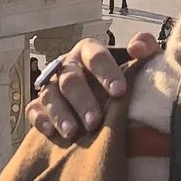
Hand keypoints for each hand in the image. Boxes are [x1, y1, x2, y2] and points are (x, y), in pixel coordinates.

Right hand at [27, 33, 156, 142]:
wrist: (108, 102)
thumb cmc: (125, 81)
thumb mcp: (141, 64)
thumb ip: (146, 50)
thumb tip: (136, 47)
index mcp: (89, 51)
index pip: (95, 56)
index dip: (106, 73)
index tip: (119, 92)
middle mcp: (68, 65)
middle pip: (70, 79)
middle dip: (82, 100)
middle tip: (94, 121)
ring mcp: (52, 85)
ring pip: (50, 95)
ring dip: (60, 113)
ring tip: (72, 132)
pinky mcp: (40, 105)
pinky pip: (34, 110)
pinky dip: (40, 119)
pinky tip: (50, 132)